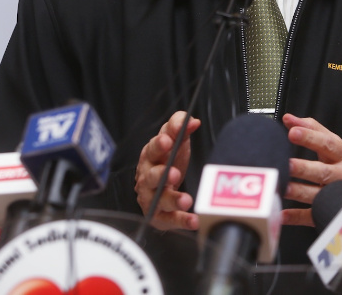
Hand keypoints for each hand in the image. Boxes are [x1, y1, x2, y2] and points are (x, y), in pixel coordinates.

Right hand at [135, 110, 200, 230]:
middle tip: (174, 172)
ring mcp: (151, 198)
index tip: (169, 140)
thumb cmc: (167, 160)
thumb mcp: (174, 141)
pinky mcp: (159, 216)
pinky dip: (181, 221)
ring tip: (186, 200)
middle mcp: (147, 178)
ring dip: (172, 199)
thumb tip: (192, 120)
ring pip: (159, 199)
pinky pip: (169, 219)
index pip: (153, 148)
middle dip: (161, 174)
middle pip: (150, 175)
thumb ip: (180, 127)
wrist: (159, 188)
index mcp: (151, 156)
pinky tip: (194, 220)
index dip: (159, 144)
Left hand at [281, 114, 341, 225]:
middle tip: (288, 164)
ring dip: (300, 192)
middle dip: (304, 168)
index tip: (293, 131)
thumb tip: (289, 118)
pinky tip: (282, 213)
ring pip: (318, 194)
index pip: (327, 143)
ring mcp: (337, 195)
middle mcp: (341, 175)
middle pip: (322, 171)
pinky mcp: (331, 212)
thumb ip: (312, 129)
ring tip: (284, 187)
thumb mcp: (334, 144)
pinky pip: (313, 216)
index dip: (310, 137)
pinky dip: (297, 217)